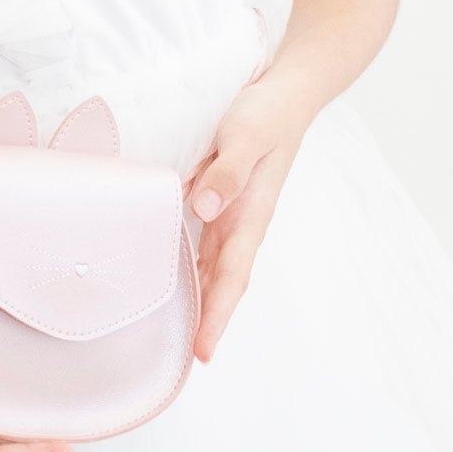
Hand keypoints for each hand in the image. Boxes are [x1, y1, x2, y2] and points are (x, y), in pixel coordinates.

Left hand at [185, 73, 311, 362]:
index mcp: (250, 215)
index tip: (204, 353)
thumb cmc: (266, 113)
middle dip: (206, 321)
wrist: (285, 93)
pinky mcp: (219, 196)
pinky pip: (201, 239)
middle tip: (182, 358)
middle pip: (220, 282)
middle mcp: (240, 221)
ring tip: (170, 330)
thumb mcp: (246, 135)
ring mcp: (231, 211)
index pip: (231, 277)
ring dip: (196, 297)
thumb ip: (228, 171)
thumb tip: (205, 209)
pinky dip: (187, 261)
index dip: (217, 316)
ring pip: (210, 265)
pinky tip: (167, 272)